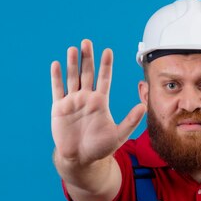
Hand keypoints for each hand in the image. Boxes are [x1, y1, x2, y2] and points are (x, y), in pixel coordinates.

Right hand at [50, 40, 145, 166]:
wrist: (81, 159)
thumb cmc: (100, 148)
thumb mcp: (119, 135)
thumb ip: (130, 121)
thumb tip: (144, 107)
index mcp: (100, 102)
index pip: (104, 79)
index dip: (106, 65)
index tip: (108, 51)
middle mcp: (86, 98)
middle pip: (87, 73)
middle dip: (87, 58)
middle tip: (87, 42)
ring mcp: (72, 102)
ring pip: (72, 78)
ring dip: (72, 64)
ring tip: (73, 49)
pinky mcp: (59, 108)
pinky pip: (58, 90)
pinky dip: (57, 78)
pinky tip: (56, 65)